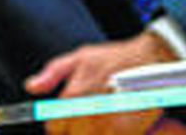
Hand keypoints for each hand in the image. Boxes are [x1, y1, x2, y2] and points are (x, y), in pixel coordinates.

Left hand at [25, 31, 181, 134]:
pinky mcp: (127, 131)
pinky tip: (113, 126)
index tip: (64, 125)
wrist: (153, 60)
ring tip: (99, 123)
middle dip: (75, 131)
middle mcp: (88, 111)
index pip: (54, 127)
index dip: (58, 127)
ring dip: (92, 132)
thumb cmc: (116, 58)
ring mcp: (108, 123)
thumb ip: (52, 73)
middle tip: (87, 122)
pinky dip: (108, 133)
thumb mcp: (80, 57)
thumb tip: (31, 87)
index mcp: (73, 94)